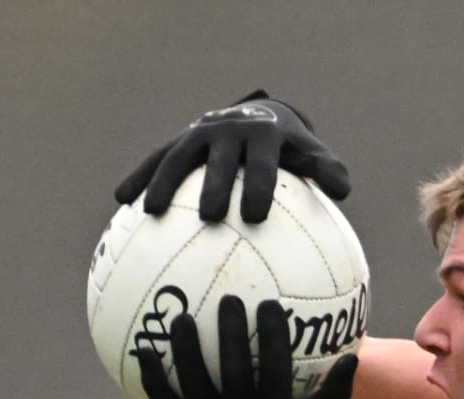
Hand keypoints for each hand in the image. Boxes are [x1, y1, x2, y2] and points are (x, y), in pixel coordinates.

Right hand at [115, 91, 349, 223]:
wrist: (254, 117)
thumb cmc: (287, 152)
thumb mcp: (308, 156)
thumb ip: (325, 170)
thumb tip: (343, 191)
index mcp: (263, 134)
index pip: (262, 160)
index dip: (258, 184)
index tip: (255, 215)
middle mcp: (228, 129)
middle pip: (219, 158)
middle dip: (213, 184)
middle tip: (209, 216)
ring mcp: (199, 133)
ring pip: (178, 156)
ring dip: (163, 181)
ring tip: (151, 212)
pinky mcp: (177, 141)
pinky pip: (155, 159)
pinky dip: (138, 176)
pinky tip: (120, 201)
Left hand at [136, 295, 357, 398]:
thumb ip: (334, 394)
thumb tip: (353, 357)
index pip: (275, 369)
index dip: (273, 336)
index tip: (269, 304)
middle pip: (234, 371)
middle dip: (232, 334)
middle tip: (229, 300)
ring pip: (194, 383)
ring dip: (186, 349)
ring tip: (181, 318)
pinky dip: (152, 378)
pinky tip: (141, 350)